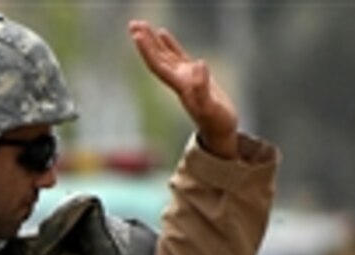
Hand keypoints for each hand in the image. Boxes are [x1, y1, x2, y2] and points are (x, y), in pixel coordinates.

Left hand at [128, 20, 238, 158]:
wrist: (220, 131)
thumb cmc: (216, 123)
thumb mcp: (210, 108)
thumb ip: (203, 89)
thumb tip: (199, 65)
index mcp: (179, 86)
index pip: (158, 65)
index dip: (147, 50)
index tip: (137, 35)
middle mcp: (178, 80)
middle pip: (157, 57)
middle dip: (144, 41)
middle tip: (133, 23)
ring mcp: (184, 77)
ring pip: (164, 54)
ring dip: (151, 40)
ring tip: (140, 24)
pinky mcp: (193, 75)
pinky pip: (177, 55)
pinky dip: (169, 43)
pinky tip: (162, 33)